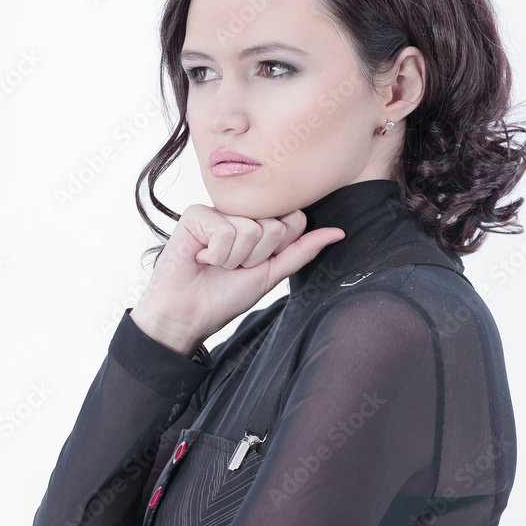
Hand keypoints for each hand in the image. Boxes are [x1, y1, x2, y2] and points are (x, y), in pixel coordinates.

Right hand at [130, 204, 344, 355]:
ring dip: (234, 259)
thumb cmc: (224, 296)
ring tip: (214, 264)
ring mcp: (218, 210)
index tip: (253, 264)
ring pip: (251, 230)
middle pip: (275, 226)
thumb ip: (302, 251)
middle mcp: (240, 213)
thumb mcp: (270, 274)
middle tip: (230, 266)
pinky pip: (226, 231)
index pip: (293, 221)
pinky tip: (200, 258)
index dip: (277, 251)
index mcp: (259, 223)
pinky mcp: (196, 214)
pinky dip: (215, 255)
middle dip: (255, 257)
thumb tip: (339, 232)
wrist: (187, 315)